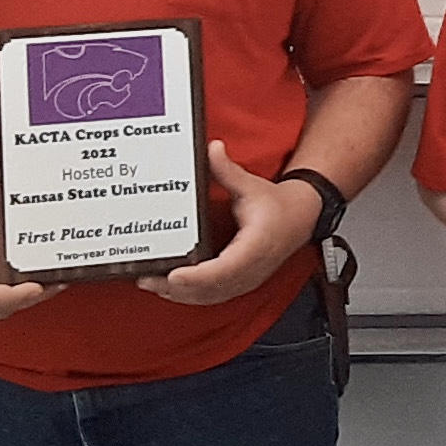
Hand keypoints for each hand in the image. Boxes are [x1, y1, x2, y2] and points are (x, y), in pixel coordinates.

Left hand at [140, 142, 318, 305]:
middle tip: (145, 278)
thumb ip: (228, 171)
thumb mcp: (252, 186)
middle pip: (211, 289)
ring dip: (179, 295)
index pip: (226, 268)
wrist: (300, 219)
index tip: (175, 276)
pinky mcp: (241, 283)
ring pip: (210, 297)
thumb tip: (212, 149)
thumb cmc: (278, 206)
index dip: (198, 276)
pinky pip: (213, 297)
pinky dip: (190, 296)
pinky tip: (169, 289)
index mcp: (256, 245)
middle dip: (176, 288)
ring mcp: (247, 279)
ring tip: (149, 283)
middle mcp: (252, 268)